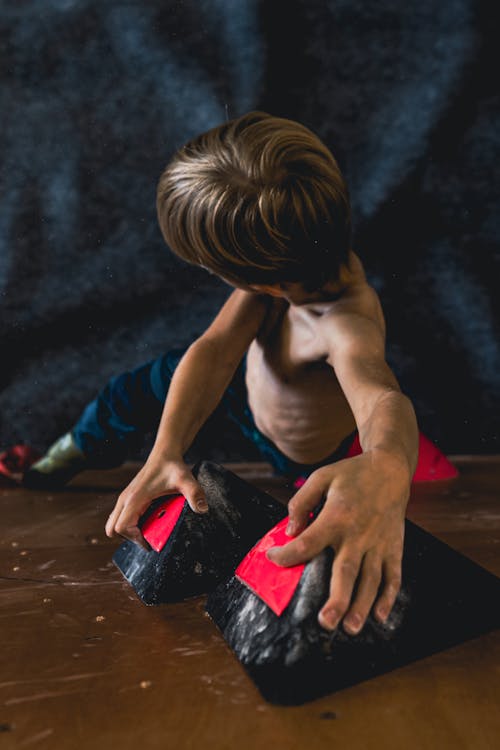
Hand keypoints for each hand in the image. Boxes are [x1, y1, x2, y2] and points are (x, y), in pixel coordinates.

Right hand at [105, 455, 206, 548]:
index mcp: (134, 498)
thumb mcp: (185, 480)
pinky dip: (129, 523)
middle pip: (113, 529)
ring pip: (114, 524)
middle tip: (148, 536)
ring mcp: (124, 498)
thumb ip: (194, 494)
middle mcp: (125, 499)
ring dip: (129, 531)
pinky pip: (120, 517)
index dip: (134, 539)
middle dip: (130, 538)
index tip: (151, 540)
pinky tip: (148, 519)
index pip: (121, 527)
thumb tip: (203, 510)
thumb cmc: (172, 466)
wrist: (165, 453)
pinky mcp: (128, 498)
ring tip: (149, 528)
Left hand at [266, 451, 409, 634]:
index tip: (274, 558)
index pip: (308, 543)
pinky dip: (388, 598)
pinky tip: (379, 617)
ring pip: (370, 581)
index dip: (288, 554)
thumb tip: (291, 531)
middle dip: (337, 600)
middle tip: (325, 622)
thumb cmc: (351, 474)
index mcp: (336, 516)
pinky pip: (393, 576)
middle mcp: (358, 534)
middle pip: (346, 572)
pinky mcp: (394, 548)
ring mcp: (378, 544)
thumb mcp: (321, 477)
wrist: (390, 469)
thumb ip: (301, 502)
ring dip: (361, 606)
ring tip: (349, 628)